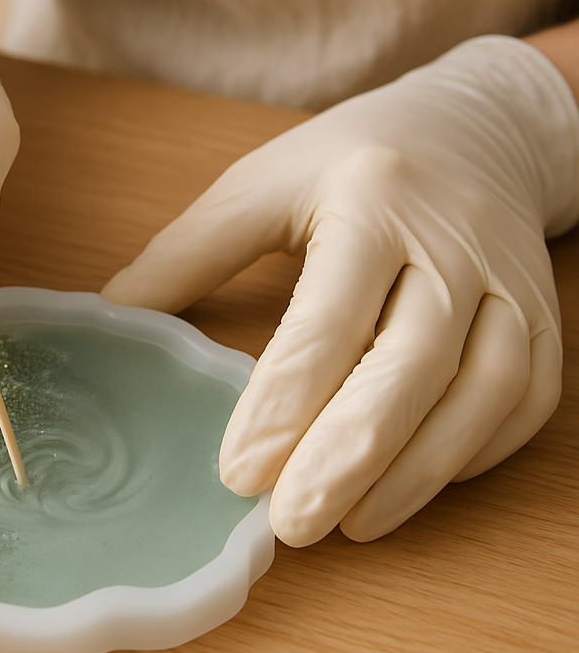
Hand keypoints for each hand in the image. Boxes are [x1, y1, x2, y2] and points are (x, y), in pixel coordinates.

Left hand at [103, 37, 578, 544]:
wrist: (474, 128)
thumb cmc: (352, 159)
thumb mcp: (261, 182)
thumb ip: (190, 249)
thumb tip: (115, 313)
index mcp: (370, 201)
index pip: (327, 317)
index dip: (283, 401)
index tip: (237, 471)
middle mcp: (450, 244)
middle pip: (411, 364)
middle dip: (349, 456)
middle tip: (292, 524)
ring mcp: (508, 283)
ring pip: (481, 392)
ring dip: (417, 471)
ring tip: (351, 523)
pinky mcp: (542, 317)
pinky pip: (524, 400)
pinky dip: (473, 452)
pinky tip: (416, 483)